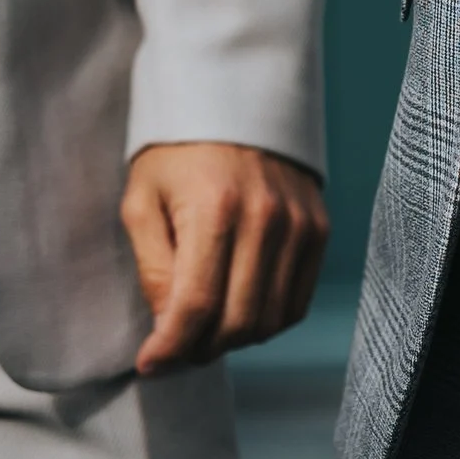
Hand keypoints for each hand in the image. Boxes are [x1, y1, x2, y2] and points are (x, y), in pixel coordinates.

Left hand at [122, 141, 329, 369]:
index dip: (169, 347)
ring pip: (269, 320)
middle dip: (199, 349)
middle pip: (237, 323)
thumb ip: (152, 268)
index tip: (149, 364)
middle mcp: (265, 218)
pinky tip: (239, 307)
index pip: (196, 306)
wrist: (234, 93)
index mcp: (214, 208)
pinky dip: (267, 320)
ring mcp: (299, 224)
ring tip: (205, 327)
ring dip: (233, 339)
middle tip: (176, 345)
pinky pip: (296, 302)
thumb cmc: (176, 150)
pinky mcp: (318, 228)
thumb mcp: (142, 200)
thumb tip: (169, 329)